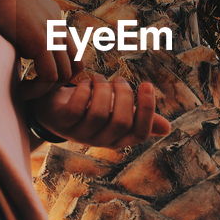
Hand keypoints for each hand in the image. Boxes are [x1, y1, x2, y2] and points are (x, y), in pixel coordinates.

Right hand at [0, 0, 78, 99]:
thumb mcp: (8, 5)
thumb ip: (15, 22)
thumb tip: (9, 36)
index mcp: (52, 15)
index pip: (70, 49)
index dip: (57, 67)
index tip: (35, 76)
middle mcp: (57, 24)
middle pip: (74, 64)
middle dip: (56, 82)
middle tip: (32, 89)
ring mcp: (50, 32)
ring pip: (64, 74)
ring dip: (45, 90)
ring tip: (24, 93)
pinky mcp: (38, 40)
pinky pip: (49, 76)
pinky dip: (36, 90)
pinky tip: (20, 90)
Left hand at [30, 72, 171, 148]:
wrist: (52, 109)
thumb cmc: (90, 108)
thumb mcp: (115, 112)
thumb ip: (138, 117)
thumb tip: (167, 128)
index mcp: (117, 139)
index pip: (139, 133)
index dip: (147, 110)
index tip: (147, 85)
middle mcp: (99, 140)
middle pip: (121, 122)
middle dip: (124, 95)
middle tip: (119, 80)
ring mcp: (79, 133)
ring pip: (99, 114)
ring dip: (104, 90)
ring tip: (101, 78)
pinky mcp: (61, 122)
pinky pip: (77, 108)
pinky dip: (85, 90)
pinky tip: (86, 82)